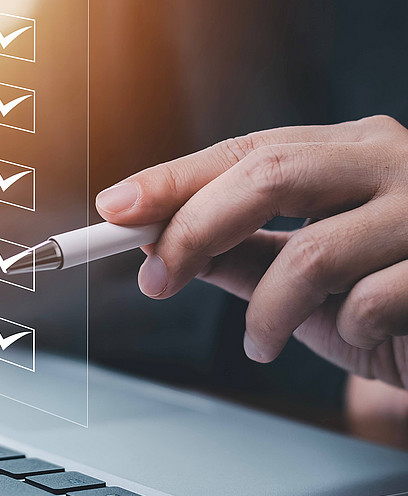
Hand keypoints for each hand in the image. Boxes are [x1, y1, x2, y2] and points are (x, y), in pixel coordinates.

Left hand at [95, 115, 407, 389]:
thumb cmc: (391, 302)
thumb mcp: (304, 279)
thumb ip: (240, 255)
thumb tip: (155, 244)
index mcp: (350, 152)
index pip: (247, 151)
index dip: (175, 179)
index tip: (116, 209)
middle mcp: (392, 161)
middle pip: (270, 175)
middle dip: (195, 230)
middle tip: (155, 281)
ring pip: (312, 249)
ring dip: (266, 312)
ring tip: (259, 344)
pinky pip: (369, 302)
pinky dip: (339, 332)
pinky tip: (352, 342)